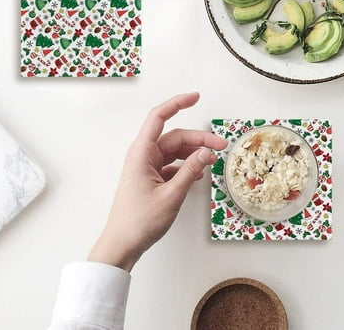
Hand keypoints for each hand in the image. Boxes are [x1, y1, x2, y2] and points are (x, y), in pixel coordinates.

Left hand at [87, 92, 227, 271]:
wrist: (121, 246)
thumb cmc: (140, 221)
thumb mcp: (171, 195)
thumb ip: (191, 170)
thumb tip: (208, 152)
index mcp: (141, 153)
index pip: (159, 117)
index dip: (177, 103)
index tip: (196, 97)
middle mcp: (143, 156)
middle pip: (174, 137)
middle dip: (198, 139)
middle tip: (221, 146)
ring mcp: (147, 167)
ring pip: (175, 151)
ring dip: (194, 153)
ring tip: (214, 160)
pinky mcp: (151, 179)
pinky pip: (172, 165)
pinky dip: (187, 166)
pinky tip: (199, 173)